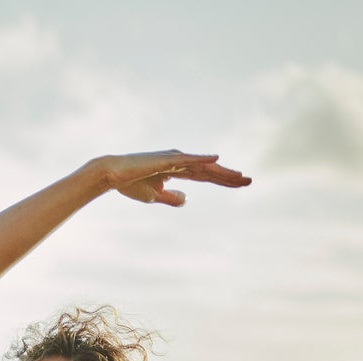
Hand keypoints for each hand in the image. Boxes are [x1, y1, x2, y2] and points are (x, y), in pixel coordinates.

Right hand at [92, 150, 250, 206]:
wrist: (112, 175)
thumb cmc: (130, 184)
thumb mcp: (154, 196)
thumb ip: (171, 197)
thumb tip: (187, 200)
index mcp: (177, 169)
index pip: (205, 176)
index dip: (223, 180)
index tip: (240, 184)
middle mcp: (180, 161)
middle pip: (209, 171)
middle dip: (229, 177)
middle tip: (249, 181)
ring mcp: (174, 158)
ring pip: (203, 167)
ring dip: (222, 172)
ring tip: (240, 177)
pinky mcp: (166, 159)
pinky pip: (188, 160)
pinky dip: (202, 159)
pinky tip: (216, 159)